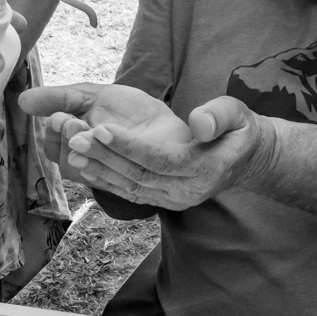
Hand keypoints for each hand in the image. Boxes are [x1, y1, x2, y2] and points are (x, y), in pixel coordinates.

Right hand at [19, 82, 193, 182]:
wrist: (173, 125)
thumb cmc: (130, 113)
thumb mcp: (93, 97)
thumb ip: (60, 98)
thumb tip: (22, 100)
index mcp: (78, 150)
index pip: (54, 149)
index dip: (55, 135)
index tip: (60, 116)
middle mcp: (92, 168)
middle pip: (69, 161)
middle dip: (70, 140)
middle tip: (73, 122)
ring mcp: (115, 178)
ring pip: (92, 170)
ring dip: (89, 150)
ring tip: (92, 129)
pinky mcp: (141, 180)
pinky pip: (122, 177)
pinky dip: (115, 156)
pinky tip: (110, 138)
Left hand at [32, 91, 274, 210]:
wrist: (246, 160)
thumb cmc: (240, 131)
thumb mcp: (238, 115)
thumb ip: (219, 116)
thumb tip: (198, 124)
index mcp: (205, 169)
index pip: (160, 160)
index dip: (128, 146)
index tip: (100, 128)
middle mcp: (187, 191)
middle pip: (138, 175)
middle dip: (104, 156)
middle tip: (73, 136)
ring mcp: (173, 200)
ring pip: (129, 186)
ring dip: (98, 168)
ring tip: (70, 148)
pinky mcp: (163, 200)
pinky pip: (129, 192)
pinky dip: (105, 179)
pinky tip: (83, 165)